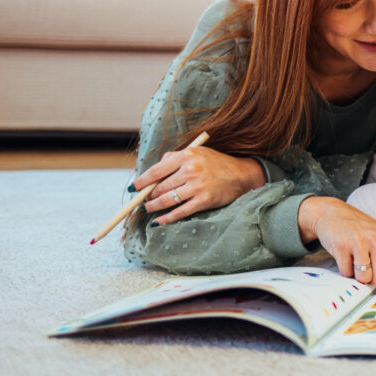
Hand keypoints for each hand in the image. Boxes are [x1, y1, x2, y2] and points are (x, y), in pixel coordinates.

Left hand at [131, 146, 265, 225]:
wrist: (241, 174)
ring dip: (153, 207)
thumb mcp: (196, 153)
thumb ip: (174, 158)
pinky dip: (166, 219)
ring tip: (147, 209)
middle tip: (142, 200)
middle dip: (148, 196)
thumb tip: (151, 174)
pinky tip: (157, 222)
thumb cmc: (215, 163)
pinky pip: (179, 212)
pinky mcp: (204, 200)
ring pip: (167, 200)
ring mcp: (197, 186)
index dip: (142, 181)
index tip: (134, 187)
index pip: (156, 170)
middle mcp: (191, 170)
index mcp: (187, 155)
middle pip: (160, 187)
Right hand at [299, 197, 375, 296]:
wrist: (332, 212)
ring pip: (364, 278)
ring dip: (357, 275)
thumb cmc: (358, 230)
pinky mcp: (342, 246)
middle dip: (371, 278)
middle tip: (365, 265)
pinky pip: (347, 273)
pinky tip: (344, 255)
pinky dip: (344, 270)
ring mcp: (360, 242)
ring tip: (354, 259)